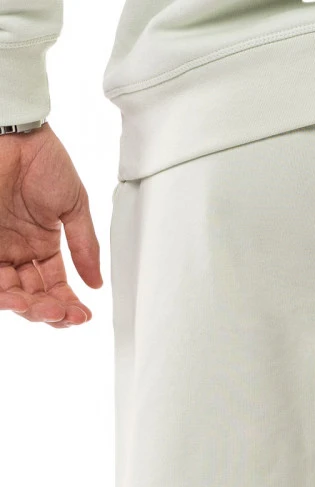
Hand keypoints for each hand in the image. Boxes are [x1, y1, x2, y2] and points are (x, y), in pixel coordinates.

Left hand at [0, 123, 101, 326]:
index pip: (54, 285)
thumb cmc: (42, 160)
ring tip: (43, 310)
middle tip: (63, 315)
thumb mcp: (75, 206)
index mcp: (41, 244)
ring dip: (27, 308)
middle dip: (49, 311)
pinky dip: (2, 295)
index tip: (82, 315)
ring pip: (10, 293)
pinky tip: (18, 300)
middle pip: (32, 295)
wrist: (12, 134)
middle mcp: (16, 251)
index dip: (68, 304)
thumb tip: (96, 283)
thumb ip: (85, 247)